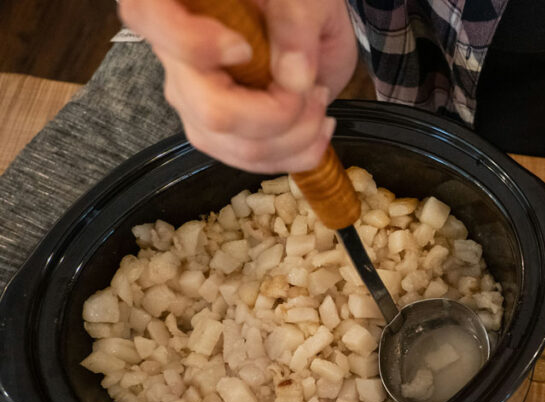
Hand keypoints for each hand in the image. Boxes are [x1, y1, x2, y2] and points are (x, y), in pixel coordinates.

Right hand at [119, 0, 358, 172]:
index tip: (243, 49)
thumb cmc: (300, 5)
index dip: (191, 42)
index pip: (145, 16)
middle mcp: (178, 58)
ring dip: (297, 136)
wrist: (312, 31)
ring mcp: (195, 102)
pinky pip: (252, 162)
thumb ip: (297, 23)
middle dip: (277, 114)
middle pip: (210, 110)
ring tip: (319, 99)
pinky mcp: (218, 134)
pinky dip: (298, 153)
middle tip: (312, 88)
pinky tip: (317, 126)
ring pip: (238, 147)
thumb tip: (294, 77)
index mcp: (185, 7)